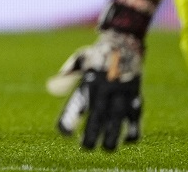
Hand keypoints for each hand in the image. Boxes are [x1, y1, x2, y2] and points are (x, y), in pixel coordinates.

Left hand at [48, 0, 151, 150]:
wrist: (124, 40)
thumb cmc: (97, 53)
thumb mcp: (79, 59)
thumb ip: (67, 75)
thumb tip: (52, 88)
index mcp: (88, 79)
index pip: (77, 102)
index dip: (71, 118)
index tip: (64, 133)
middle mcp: (105, 85)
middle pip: (98, 114)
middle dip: (91, 132)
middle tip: (85, 148)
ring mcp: (122, 89)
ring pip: (117, 116)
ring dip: (113, 134)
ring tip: (107, 149)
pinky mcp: (136, 91)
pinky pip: (135, 112)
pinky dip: (134, 127)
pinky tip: (129, 140)